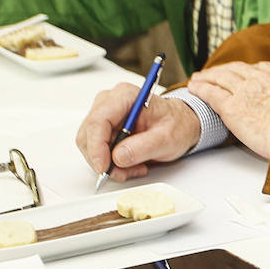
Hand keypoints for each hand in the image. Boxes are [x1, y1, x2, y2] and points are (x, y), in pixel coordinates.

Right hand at [76, 85, 201, 181]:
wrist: (180, 125)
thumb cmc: (176, 124)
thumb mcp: (168, 138)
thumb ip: (144, 147)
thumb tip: (118, 156)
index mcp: (126, 96)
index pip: (99, 120)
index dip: (97, 146)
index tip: (103, 167)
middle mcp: (110, 102)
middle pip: (89, 135)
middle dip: (104, 159)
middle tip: (125, 172)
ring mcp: (105, 115)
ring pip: (89, 145)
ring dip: (109, 163)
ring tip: (134, 168)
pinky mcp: (103, 129)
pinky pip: (96, 150)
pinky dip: (110, 163)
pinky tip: (130, 164)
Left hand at [188, 61, 269, 157]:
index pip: (259, 68)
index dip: (244, 70)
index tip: (239, 73)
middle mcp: (263, 79)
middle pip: (237, 69)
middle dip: (223, 70)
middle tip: (213, 73)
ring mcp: (246, 91)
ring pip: (221, 77)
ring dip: (208, 76)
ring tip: (198, 78)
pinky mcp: (232, 106)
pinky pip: (212, 92)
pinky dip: (201, 88)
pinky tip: (194, 87)